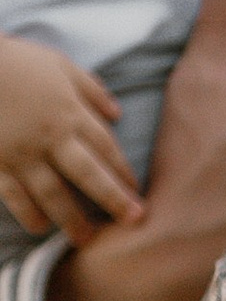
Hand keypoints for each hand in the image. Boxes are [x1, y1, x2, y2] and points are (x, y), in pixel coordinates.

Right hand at [0, 30, 139, 238]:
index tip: (137, 191)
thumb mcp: (58, 65)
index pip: (105, 147)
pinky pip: (13, 194)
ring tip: (85, 239)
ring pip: (52, 193)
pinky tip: (40, 227)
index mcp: (69, 112)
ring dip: (71, 218)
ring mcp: (21, 153)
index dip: (123, 171)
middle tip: (134, 221)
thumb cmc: (14, 61)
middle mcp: (50, 137)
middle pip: (88, 174)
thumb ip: (90, 89)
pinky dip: (27, 212)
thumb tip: (117, 113)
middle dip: (113, 199)